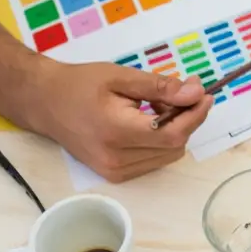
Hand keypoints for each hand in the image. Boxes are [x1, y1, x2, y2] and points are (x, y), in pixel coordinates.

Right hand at [25, 59, 210, 181]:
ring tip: (159, 105)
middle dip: (186, 119)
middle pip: (174, 146)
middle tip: (181, 92)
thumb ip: (160, 87)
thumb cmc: (80, 84)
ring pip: (167, 155)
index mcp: (117, 132)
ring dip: (174, 130)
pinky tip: (148, 121)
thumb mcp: (121, 76)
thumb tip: (195, 92)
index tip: (205, 94)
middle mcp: (116, 159)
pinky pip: (152, 160)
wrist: (45, 103)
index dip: (195, 115)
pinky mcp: (114, 175)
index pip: (172, 134)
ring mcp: (114, 171)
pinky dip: (160, 141)